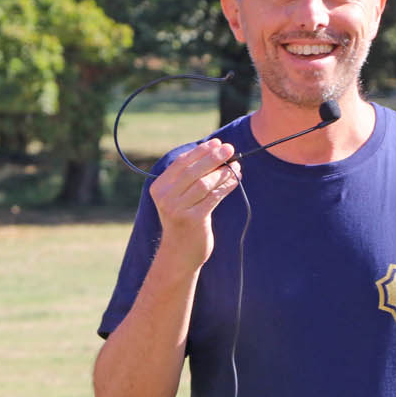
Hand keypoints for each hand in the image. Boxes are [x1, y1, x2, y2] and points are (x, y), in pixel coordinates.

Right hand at [148, 139, 241, 269]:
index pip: (181, 163)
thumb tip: (215, 153)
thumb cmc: (182, 221)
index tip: (216, 142)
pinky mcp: (193, 220)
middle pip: (193, 171)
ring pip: (205, 184)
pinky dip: (226, 186)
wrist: (178, 253)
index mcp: (158, 188)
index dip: (200, 151)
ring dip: (223, 172)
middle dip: (213, 158)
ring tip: (236, 166)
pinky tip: (236, 179)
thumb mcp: (177, 198)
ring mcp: (177, 209)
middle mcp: (165, 198)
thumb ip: (189, 178)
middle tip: (229, 148)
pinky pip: (213, 198)